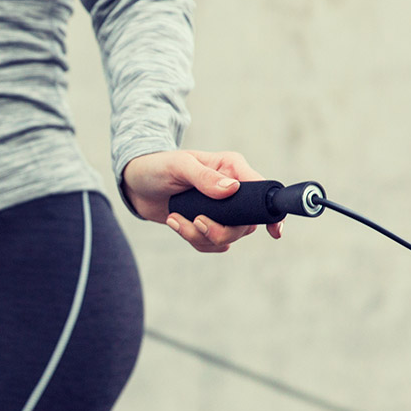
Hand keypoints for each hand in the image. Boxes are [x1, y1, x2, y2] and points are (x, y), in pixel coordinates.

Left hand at [121, 150, 282, 252]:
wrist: (137, 183)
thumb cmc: (158, 166)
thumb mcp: (179, 166)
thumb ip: (204, 177)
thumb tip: (232, 189)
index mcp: (232, 169)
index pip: (261, 190)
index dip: (271, 212)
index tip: (274, 230)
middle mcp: (232, 190)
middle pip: (246, 224)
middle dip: (221, 231)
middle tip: (197, 221)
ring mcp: (221, 210)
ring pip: (228, 238)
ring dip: (200, 236)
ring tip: (177, 219)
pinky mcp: (208, 224)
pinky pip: (212, 244)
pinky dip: (194, 239)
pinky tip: (176, 222)